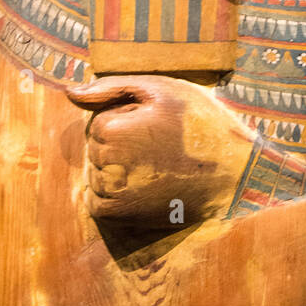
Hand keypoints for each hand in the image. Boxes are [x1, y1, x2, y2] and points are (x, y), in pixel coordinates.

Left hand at [67, 75, 254, 228]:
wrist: (235, 174)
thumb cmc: (200, 124)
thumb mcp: (161, 91)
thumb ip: (111, 88)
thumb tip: (69, 92)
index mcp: (114, 131)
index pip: (100, 122)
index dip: (127, 119)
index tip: (157, 124)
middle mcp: (109, 165)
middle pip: (96, 149)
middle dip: (119, 144)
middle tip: (159, 145)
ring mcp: (115, 194)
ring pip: (95, 175)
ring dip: (115, 169)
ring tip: (154, 164)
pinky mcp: (124, 217)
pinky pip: (97, 204)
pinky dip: (109, 194)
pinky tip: (139, 186)